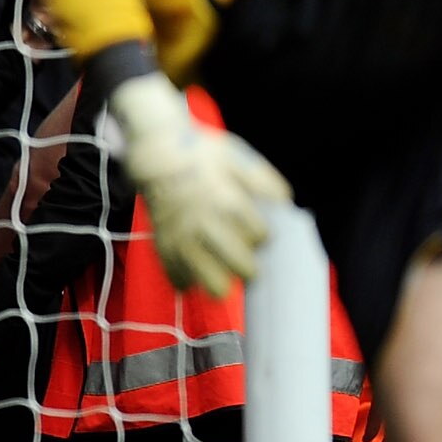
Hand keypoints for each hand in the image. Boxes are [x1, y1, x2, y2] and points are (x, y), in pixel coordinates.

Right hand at [108, 73, 290, 292]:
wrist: (157, 156)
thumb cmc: (204, 157)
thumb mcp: (238, 156)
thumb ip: (264, 181)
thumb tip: (285, 204)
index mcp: (225, 202)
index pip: (259, 237)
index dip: (264, 237)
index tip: (261, 233)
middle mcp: (203, 226)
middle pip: (242, 268)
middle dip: (251, 267)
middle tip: (249, 258)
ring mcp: (181, 241)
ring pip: (212, 285)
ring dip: (224, 281)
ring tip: (226, 269)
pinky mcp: (163, 251)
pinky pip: (181, 281)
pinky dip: (193, 278)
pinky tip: (200, 263)